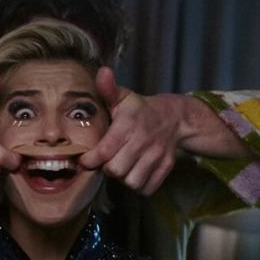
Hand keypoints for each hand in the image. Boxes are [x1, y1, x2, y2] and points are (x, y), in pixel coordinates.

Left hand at [80, 67, 179, 195]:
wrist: (174, 117)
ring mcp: (157, 156)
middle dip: (107, 169)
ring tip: (122, 167)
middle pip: (115, 171)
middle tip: (107, 162)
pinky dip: (138, 185)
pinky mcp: (166, 167)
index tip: (85, 160)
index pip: (103, 152)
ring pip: (131, 182)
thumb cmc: (139, 110)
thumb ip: (108, 89)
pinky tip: (134, 173)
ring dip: (123, 178)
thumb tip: (102, 71)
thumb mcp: (123, 98)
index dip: (89, 160)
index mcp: (128, 125)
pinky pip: (147, 189)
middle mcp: (143, 141)